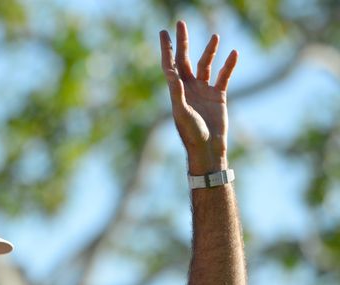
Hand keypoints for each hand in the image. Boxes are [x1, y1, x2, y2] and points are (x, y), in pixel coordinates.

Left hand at [160, 21, 237, 174]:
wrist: (208, 147)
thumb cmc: (191, 132)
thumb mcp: (181, 111)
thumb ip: (176, 91)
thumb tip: (170, 72)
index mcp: (177, 90)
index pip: (170, 64)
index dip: (166, 48)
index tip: (163, 32)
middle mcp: (189, 87)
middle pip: (185, 59)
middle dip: (183, 42)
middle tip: (180, 24)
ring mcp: (204, 90)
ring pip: (206, 65)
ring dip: (209, 51)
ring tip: (214, 36)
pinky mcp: (218, 96)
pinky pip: (223, 76)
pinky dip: (228, 65)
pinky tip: (233, 53)